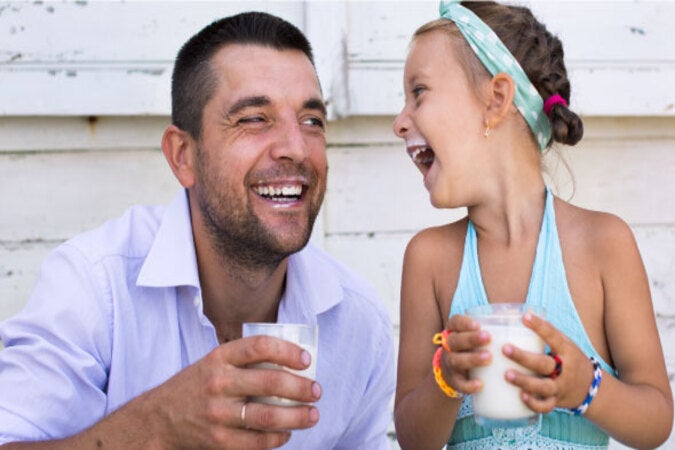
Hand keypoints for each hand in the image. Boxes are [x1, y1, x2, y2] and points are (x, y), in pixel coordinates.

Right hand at [141, 335, 320, 448]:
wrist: (158, 419)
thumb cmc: (196, 386)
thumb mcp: (213, 363)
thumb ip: (244, 361)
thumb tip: (292, 362)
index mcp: (219, 358)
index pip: (259, 347)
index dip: (287, 351)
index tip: (306, 360)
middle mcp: (218, 383)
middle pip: (270, 382)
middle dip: (301, 388)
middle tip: (317, 390)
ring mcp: (218, 413)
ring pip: (268, 416)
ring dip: (298, 416)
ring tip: (313, 415)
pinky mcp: (219, 440)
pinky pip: (257, 442)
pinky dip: (278, 438)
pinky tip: (287, 433)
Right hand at [438, 314, 491, 395]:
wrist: (456, 372)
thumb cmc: (476, 347)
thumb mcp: (480, 335)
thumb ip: (499, 324)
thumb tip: (528, 312)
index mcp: (456, 331)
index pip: (455, 322)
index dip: (465, 323)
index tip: (478, 324)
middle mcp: (449, 346)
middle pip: (455, 340)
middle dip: (470, 338)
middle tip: (487, 337)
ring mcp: (450, 363)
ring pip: (456, 360)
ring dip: (471, 358)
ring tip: (488, 358)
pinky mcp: (454, 381)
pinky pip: (459, 383)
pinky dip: (468, 385)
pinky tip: (480, 384)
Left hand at [501, 311, 595, 412]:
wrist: (591, 388)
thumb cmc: (570, 359)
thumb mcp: (564, 344)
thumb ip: (547, 332)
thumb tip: (523, 311)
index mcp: (566, 351)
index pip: (554, 336)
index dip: (540, 326)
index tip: (525, 317)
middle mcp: (565, 370)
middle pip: (544, 364)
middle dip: (524, 357)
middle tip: (505, 348)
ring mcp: (561, 387)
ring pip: (543, 387)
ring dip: (525, 382)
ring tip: (506, 374)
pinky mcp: (556, 401)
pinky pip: (546, 406)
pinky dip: (534, 404)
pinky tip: (521, 396)